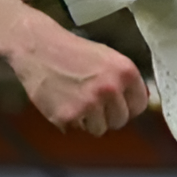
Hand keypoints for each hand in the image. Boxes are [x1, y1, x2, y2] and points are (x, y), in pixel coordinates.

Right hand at [7, 24, 148, 135]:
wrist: (37, 47)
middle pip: (120, 120)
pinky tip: (61, 102)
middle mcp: (110, 89)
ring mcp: (88, 104)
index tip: (117, 104)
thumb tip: (139, 102)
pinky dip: (68, 120)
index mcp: (126, 72)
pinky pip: (75, 129)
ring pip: (99, 129)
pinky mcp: (67, 116)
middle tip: (92, 102)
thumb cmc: (73, 52)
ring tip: (75, 101)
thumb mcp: (109, 59)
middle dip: (108, 115)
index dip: (127, 106)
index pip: (139, 106)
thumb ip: (125, 81)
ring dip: (88, 120)